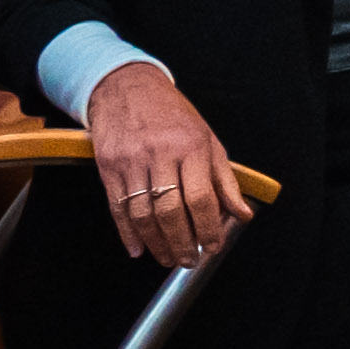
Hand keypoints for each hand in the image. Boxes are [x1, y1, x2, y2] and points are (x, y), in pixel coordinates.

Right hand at [79, 59, 250, 267]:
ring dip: (156, 242)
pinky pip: (116, 206)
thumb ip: (225, 181)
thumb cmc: (174, 116)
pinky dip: (127, 232)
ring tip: (167, 257)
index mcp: (191, 148)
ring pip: (142, 212)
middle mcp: (160, 155)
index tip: (212, 246)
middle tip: (188, 260)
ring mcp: (130, 161)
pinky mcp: (106, 166)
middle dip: (181, 242)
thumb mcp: (209, 140)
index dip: (207, 228)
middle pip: (170, 210)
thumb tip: (242, 215)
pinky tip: (138, 248)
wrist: (128, 87)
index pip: (201, 198)